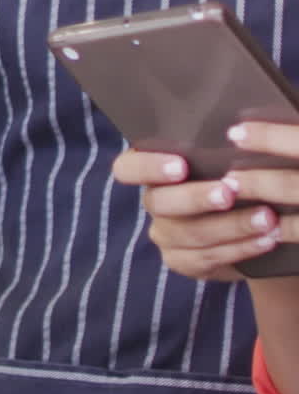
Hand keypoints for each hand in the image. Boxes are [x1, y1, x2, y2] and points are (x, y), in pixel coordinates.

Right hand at [112, 137, 285, 281]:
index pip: (127, 168)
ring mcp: (164, 235)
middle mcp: (152, 202)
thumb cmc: (227, 172)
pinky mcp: (183, 261)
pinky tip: (266, 239)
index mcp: (149, 168)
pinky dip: (241, 248)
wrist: (240, 217)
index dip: (148, 167)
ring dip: (231, 226)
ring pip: (189, 234)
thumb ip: (210, 149)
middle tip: (228, 193)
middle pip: (160, 203)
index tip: (181, 166)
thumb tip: (231, 132)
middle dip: (196, 198)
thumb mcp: (214, 157)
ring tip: (265, 218)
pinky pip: (208, 258)